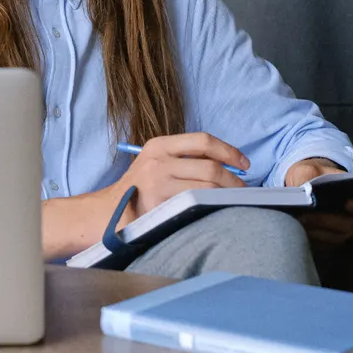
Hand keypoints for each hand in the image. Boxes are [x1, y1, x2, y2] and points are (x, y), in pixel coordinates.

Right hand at [107, 132, 248, 221]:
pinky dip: (212, 205)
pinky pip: (196, 203)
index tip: (244, 164)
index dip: (229, 151)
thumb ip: (185, 159)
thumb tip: (228, 164)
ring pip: (207, 187)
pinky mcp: (159, 204)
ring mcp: (158, 183)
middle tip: (243, 190)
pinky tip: (218, 209)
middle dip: (233, 179)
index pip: (203, 140)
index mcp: (159, 145)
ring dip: (227, 194)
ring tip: (234, 200)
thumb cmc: (139, 189)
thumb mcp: (156, 163)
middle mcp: (158, 160)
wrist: (108, 212)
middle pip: (210, 166)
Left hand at [286, 158, 352, 246]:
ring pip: (335, 236)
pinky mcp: (330, 241)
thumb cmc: (313, 175)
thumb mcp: (308, 168)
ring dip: (316, 229)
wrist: (304, 185)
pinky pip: (322, 243)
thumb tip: (303, 188)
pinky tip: (296, 227)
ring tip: (298, 219)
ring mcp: (346, 230)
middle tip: (307, 213)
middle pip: (349, 223)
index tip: (349, 204)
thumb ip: (308, 175)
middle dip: (327, 219)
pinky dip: (309, 236)